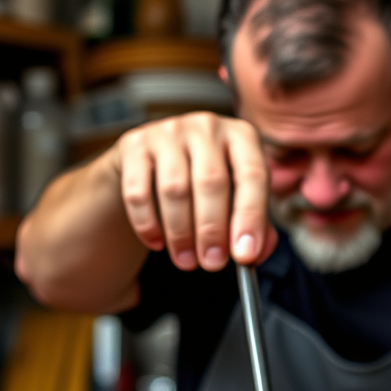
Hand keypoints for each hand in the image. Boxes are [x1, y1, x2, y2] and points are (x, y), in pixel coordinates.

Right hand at [113, 111, 278, 271]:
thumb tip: (255, 252)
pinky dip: (147, 224)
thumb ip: (255, 226)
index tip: (245, 255)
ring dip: (181, 234)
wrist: (158, 161)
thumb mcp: (238, 198)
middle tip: (212, 264)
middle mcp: (207, 126)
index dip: (250, 218)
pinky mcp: (135, 143)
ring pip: (174, 189)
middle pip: (211, 182)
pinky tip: (157, 242)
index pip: (252, 175)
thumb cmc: (207, 184)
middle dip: (212, 231)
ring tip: (187, 261)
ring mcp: (169, 131)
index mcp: (242, 137)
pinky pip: (138, 192)